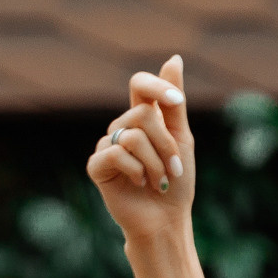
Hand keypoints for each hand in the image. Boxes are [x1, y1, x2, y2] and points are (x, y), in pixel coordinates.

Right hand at [87, 55, 193, 242]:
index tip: (176, 102)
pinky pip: (116, 154)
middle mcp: (122, 128)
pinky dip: (136, 170)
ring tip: (158, 181)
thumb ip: (174, 103)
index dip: (157, 87)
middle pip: (143, 113)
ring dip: (155, 162)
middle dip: (166, 143)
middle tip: (173, 168)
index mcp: (142, 118)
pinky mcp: (96, 167)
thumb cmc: (175, 181)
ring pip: (133, 136)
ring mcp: (106, 147)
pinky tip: (138, 184)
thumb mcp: (181, 138)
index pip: (140, 85)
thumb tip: (173, 58)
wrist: (165, 219)